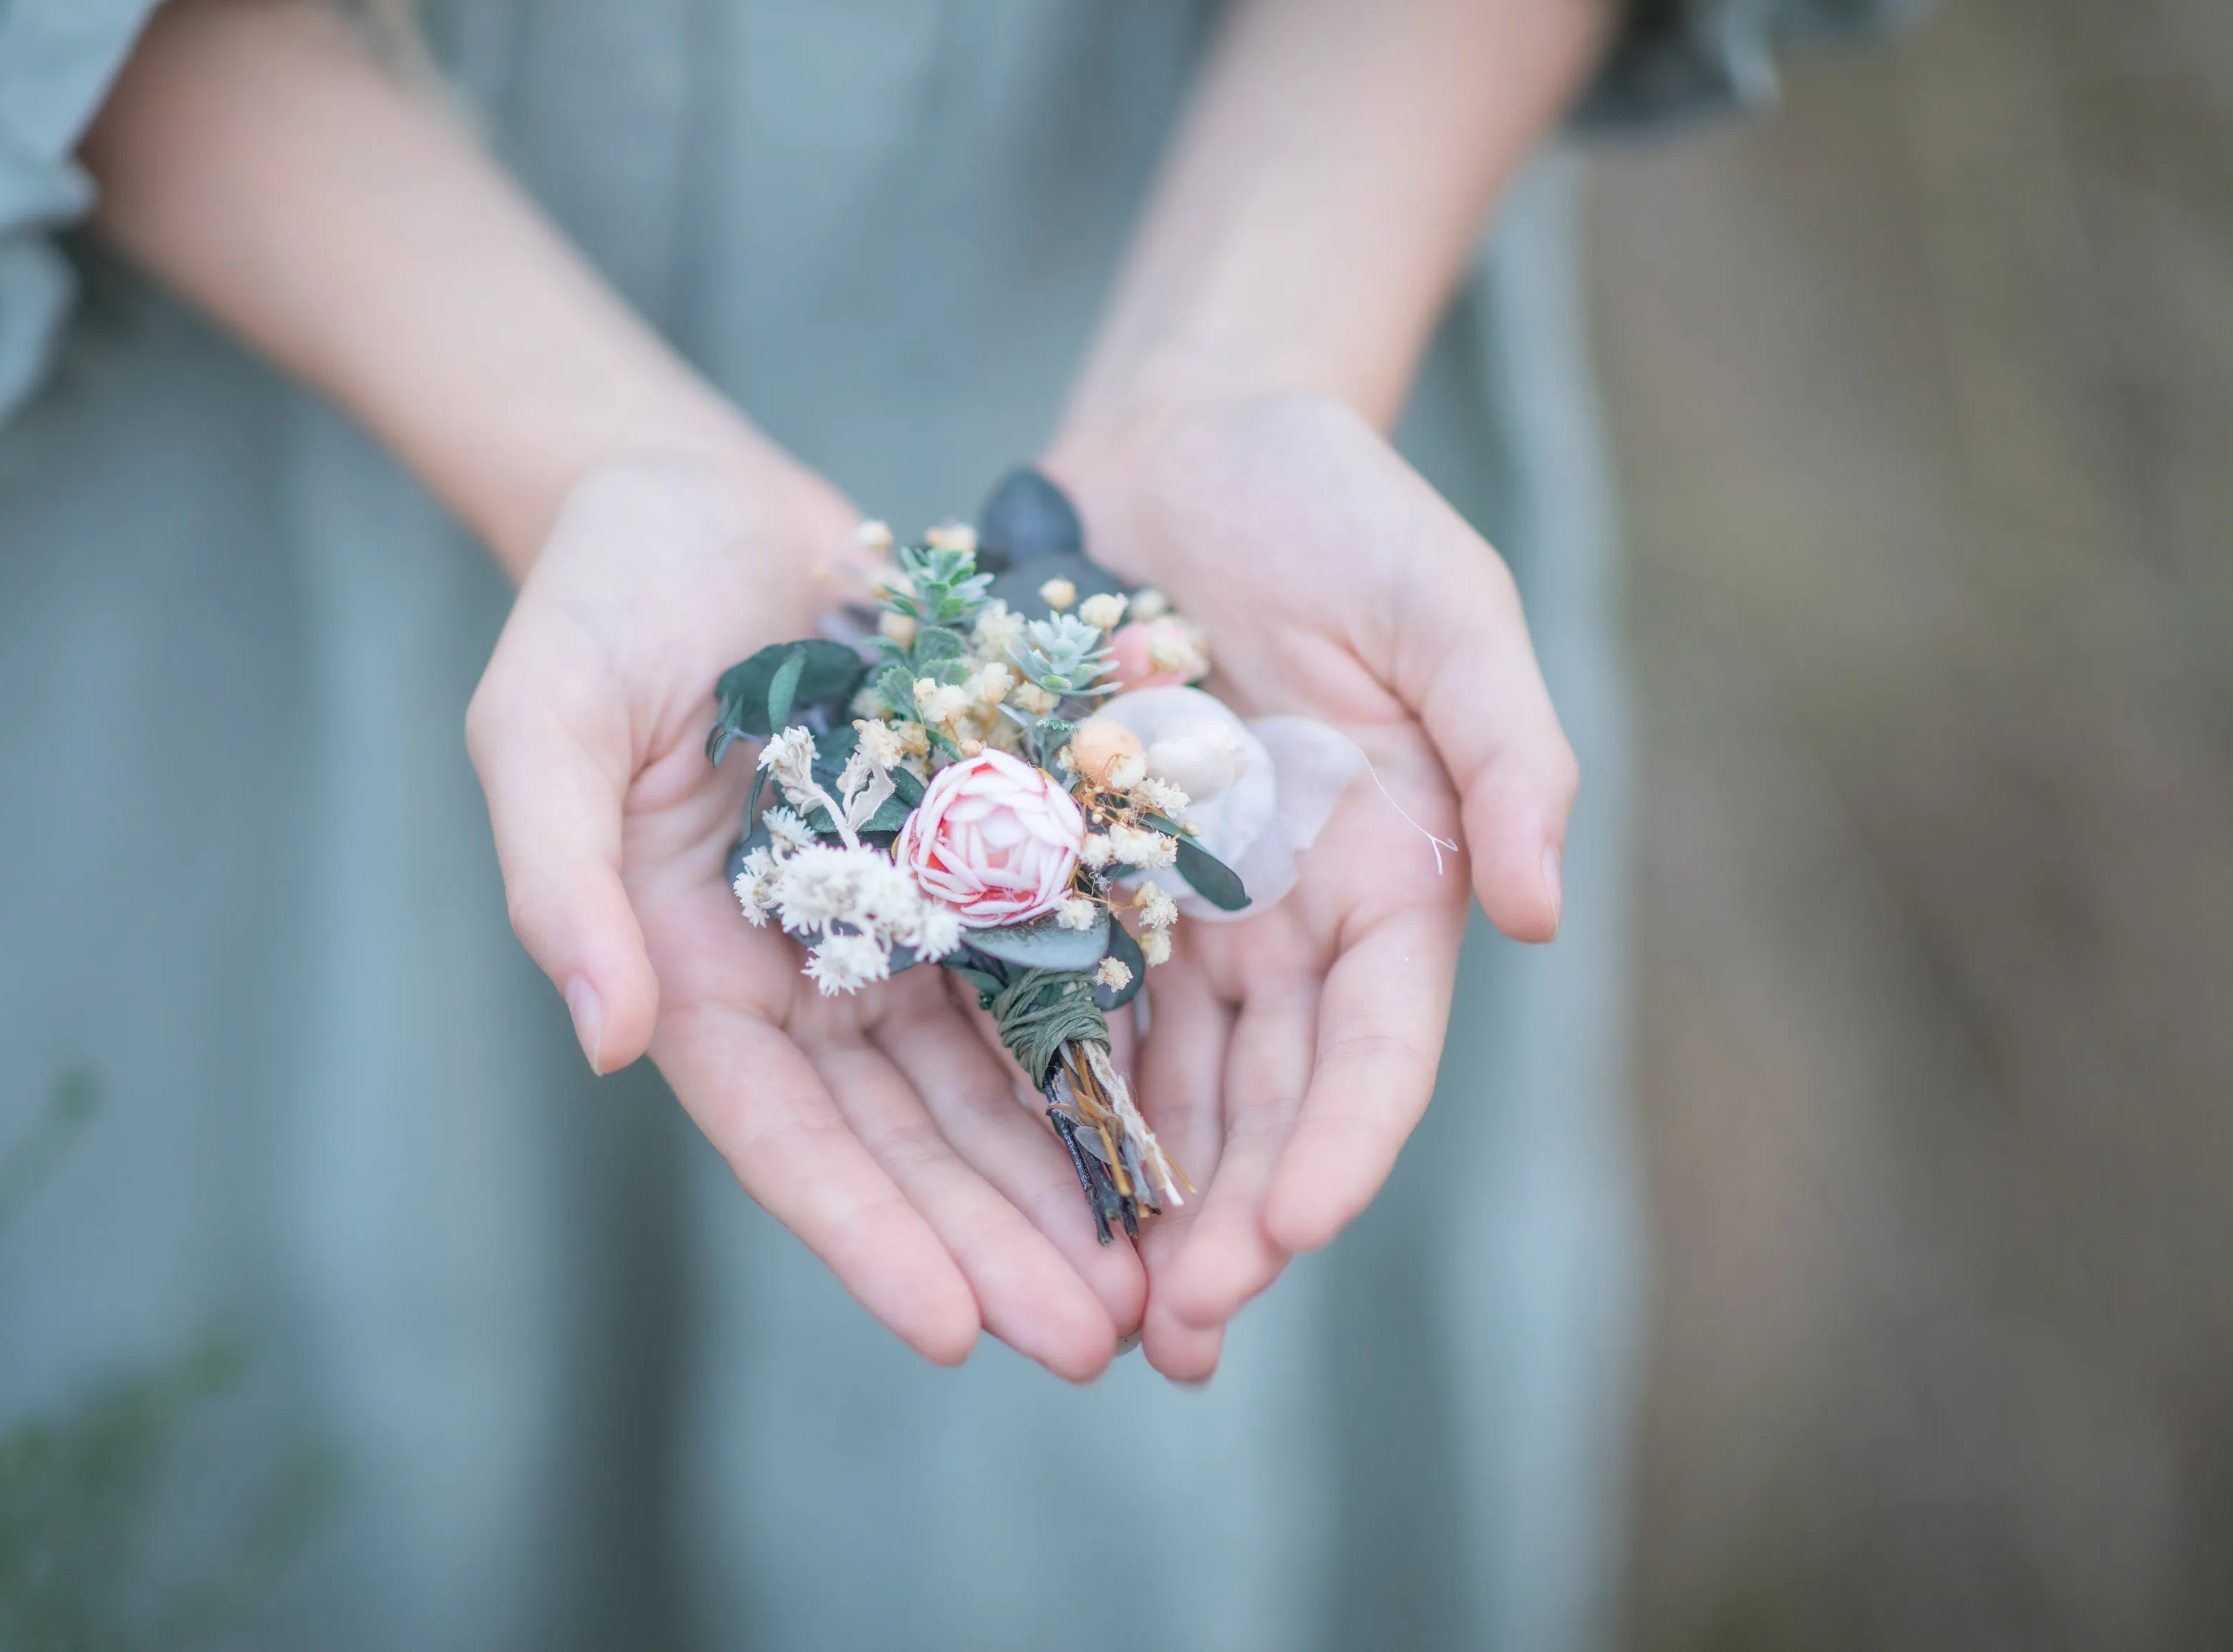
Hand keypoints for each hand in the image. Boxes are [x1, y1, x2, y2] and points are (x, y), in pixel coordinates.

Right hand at [465, 454, 1145, 1379]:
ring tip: (1154, 1282)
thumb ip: (562, 879)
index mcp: (693, 973)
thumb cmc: (595, 607)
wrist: (693, 500)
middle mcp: (803, 977)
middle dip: (993, 1244)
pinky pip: (1048, 971)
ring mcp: (895, 926)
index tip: (949, 1330)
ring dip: (1064, 1183)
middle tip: (1092, 1342)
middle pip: (906, 1141)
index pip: (783, 1135)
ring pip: (991, 1082)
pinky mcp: (972, 860)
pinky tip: (1175, 1125)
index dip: (862, 1234)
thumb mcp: (543, 727)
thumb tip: (606, 1037)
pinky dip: (1100, 1052)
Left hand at [1046, 390, 1579, 1379]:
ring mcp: (1172, 909)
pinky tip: (996, 1186)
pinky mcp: (1064, 871)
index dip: (1341, 1146)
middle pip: (1262, 1102)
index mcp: (1392, 879)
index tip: (1289, 1229)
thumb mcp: (1449, 606)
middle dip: (1224, 1221)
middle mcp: (1284, 922)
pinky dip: (1035, 1100)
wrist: (1190, 431)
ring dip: (1130, 1204)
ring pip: (1155, 1088)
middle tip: (1173, 1334)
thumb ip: (1508, 750)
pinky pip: (1047, 1000)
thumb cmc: (1339, 505)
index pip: (1376, 1049)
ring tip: (1088, 1312)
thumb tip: (1549, 916)